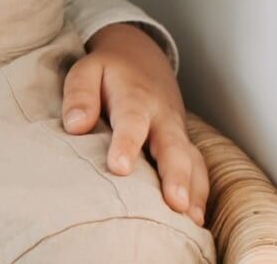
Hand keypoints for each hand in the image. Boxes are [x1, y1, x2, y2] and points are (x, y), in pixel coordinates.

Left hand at [61, 23, 208, 227]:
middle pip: (173, 146)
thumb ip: (80, 95)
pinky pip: (199, 169)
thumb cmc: (109, 71)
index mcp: (134, 98)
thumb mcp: (87, 70)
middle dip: (176, 175)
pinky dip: (201, 193)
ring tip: (191, 221)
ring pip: (192, 161)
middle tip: (175, 203)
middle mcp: (162, 117)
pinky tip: (196, 220)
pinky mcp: (184, 144)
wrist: (141, 56)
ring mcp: (177, 132)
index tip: (119, 168)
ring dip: (194, 190)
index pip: (132, 121)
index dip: (126, 144)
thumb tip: (75, 125)